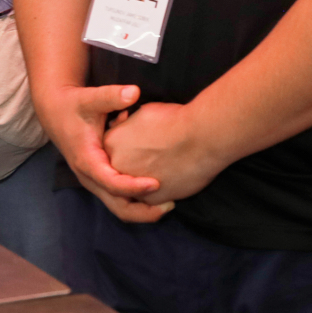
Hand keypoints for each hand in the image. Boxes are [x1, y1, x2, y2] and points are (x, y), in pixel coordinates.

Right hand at [44, 83, 171, 222]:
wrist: (56, 113)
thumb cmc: (74, 105)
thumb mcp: (90, 98)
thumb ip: (111, 96)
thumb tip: (134, 91)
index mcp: (86, 160)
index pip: (111, 183)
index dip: (134, 186)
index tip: (157, 183)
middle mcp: (89, 177)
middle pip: (117, 206)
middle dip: (143, 211)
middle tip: (170, 204)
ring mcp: (94, 182)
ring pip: (119, 206)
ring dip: (143, 209)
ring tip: (169, 203)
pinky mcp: (100, 180)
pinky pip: (119, 198)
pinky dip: (137, 199)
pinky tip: (159, 192)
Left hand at [102, 100, 226, 204]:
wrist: (200, 137)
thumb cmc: (174, 120)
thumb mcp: (142, 113)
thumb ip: (130, 125)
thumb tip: (130, 127)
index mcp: (111, 142)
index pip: (115, 146)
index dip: (132, 143)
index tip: (148, 139)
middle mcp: (117, 166)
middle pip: (122, 166)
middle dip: (136, 160)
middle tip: (156, 153)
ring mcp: (133, 185)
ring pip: (136, 185)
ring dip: (146, 178)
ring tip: (166, 166)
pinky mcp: (152, 199)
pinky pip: (152, 197)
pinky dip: (162, 189)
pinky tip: (174, 177)